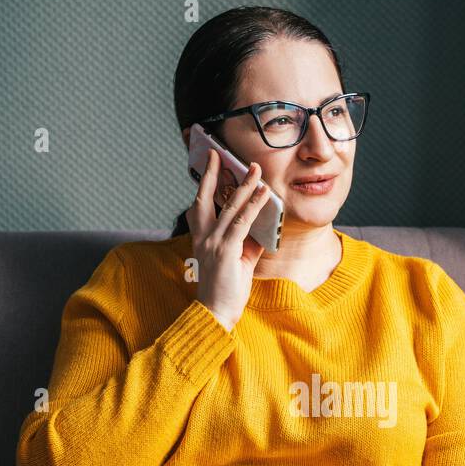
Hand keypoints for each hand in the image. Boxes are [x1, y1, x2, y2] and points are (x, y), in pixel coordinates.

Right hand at [185, 148, 272, 330]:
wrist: (217, 312)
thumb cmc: (226, 289)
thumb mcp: (238, 260)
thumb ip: (247, 242)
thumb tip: (261, 226)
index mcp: (202, 238)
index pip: (200, 205)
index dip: (205, 183)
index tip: (212, 164)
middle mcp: (203, 237)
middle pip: (206, 197)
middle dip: (214, 174)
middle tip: (221, 154)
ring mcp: (213, 243)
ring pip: (229, 207)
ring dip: (244, 186)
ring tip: (255, 170)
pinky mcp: (226, 251)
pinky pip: (242, 223)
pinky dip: (254, 206)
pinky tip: (264, 194)